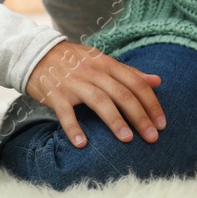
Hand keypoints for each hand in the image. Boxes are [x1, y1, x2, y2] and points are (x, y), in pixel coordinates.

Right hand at [26, 40, 165, 147]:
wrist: (35, 53)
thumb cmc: (73, 60)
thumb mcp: (101, 60)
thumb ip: (128, 72)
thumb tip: (157, 81)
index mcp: (106, 64)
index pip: (135, 82)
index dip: (151, 103)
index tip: (162, 123)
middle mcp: (92, 72)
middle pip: (121, 94)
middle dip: (139, 116)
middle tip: (152, 137)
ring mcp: (74, 83)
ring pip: (99, 101)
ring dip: (115, 121)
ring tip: (127, 139)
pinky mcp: (55, 94)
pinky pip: (66, 113)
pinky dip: (74, 128)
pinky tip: (82, 144)